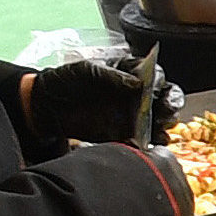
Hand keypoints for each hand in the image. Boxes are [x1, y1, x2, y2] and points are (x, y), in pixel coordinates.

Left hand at [21, 56, 155, 147]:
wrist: (45, 106)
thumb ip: (112, 76)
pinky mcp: (123, 134)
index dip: (160, 82)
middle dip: (170, 106)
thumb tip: (137, 84)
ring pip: (159, 121)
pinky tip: (142, 145)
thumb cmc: (66, 80)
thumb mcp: (86, 70)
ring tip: (160, 132)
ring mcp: (132, 115)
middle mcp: (137, 94)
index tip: (156, 89)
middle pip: (166, 99)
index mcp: (130, 73)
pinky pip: (142, 141)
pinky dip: (145, 144)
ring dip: (164, 127)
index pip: (155, 76)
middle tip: (165, 113)